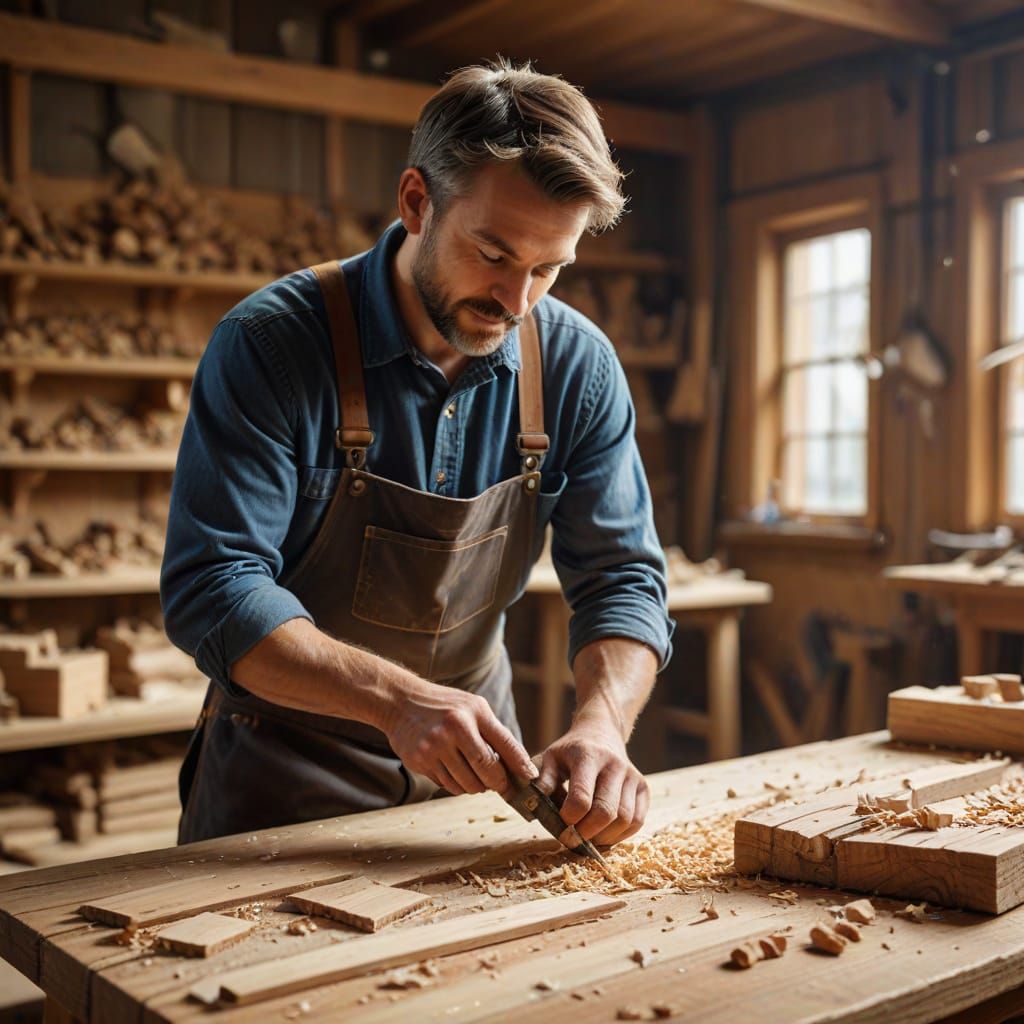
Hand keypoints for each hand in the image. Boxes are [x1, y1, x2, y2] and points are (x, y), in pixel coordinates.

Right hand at [384, 679, 536, 795]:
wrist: (401, 702)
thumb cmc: (445, 706)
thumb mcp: (473, 707)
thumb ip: (493, 732)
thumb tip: (518, 766)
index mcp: (474, 712)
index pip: (505, 744)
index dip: (520, 765)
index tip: (530, 779)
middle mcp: (455, 728)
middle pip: (487, 771)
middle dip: (498, 783)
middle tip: (500, 785)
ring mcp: (435, 746)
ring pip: (467, 784)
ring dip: (476, 786)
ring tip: (474, 776)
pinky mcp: (420, 761)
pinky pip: (447, 785)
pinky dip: (456, 785)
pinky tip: (453, 771)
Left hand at [536, 721, 648, 844]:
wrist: (601, 732)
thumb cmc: (570, 751)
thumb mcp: (550, 758)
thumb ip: (542, 781)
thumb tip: (535, 807)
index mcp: (588, 755)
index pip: (582, 798)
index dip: (569, 819)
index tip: (560, 822)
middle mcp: (614, 764)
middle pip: (605, 812)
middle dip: (586, 833)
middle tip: (572, 837)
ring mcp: (632, 775)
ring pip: (624, 820)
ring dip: (603, 837)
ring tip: (587, 836)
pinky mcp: (643, 787)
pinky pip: (637, 821)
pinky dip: (620, 835)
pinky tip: (604, 833)